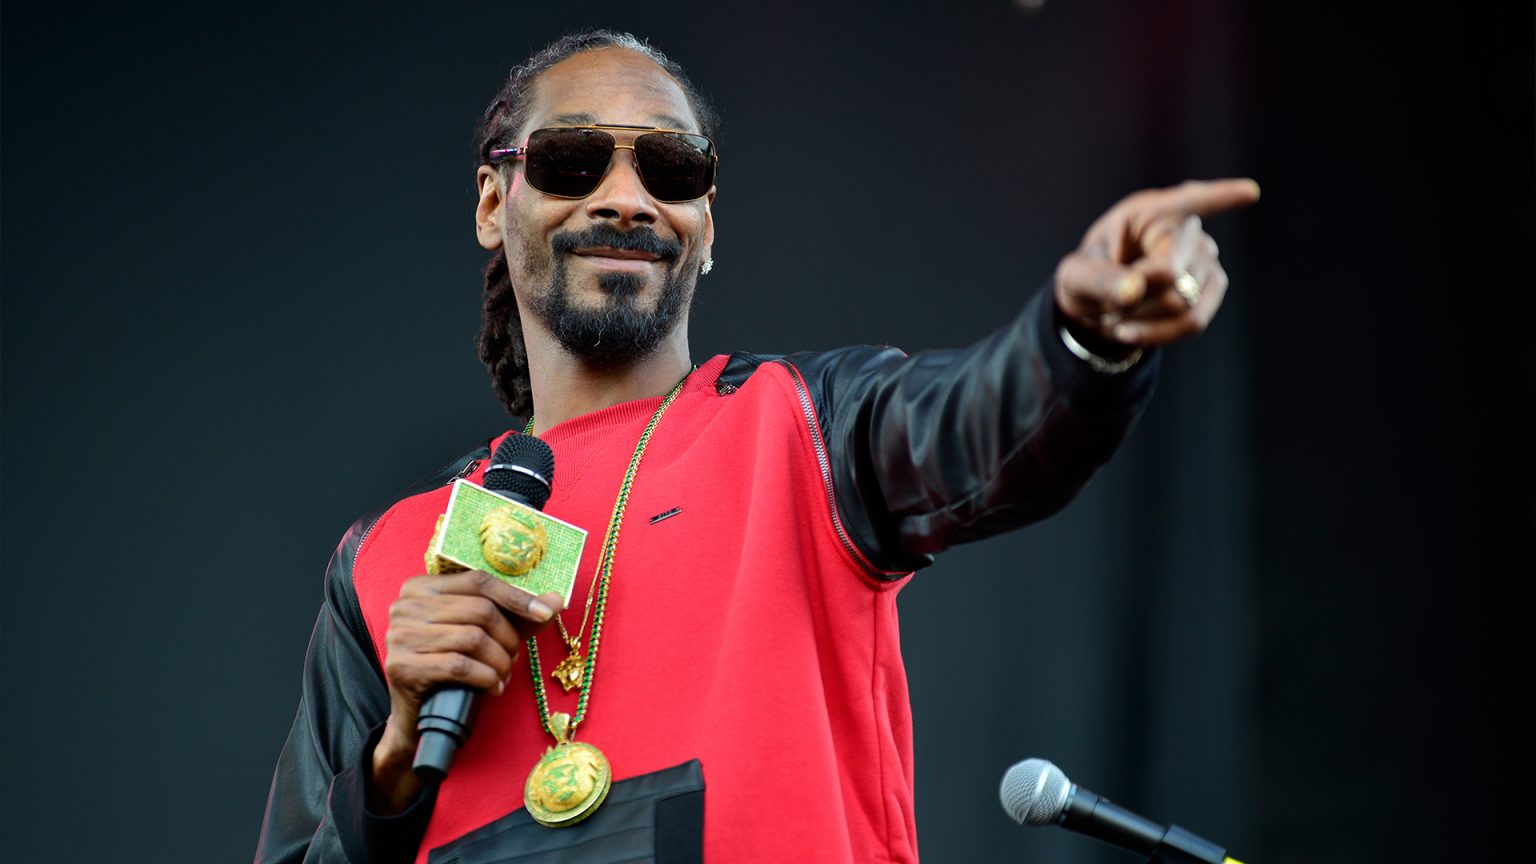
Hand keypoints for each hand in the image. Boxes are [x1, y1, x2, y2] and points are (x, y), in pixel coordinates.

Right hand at [369, 571, 561, 812]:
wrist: (418, 715)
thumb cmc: (452, 667)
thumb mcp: (485, 634)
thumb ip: (517, 616)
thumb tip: (556, 600)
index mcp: (422, 587)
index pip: (478, 581)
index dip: (516, 597)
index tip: (545, 614)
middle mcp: (405, 606)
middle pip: (479, 610)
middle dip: (508, 638)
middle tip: (514, 658)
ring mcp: (399, 636)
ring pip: (472, 639)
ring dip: (500, 661)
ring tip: (504, 675)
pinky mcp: (402, 667)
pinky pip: (459, 666)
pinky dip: (486, 678)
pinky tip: (494, 688)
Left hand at [1054, 178, 1259, 347]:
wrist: (1096, 307)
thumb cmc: (1085, 280)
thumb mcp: (1075, 277)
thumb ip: (1098, 280)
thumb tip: (1134, 291)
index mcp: (1147, 213)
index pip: (1188, 201)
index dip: (1220, 197)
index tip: (1249, 192)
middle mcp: (1184, 230)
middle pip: (1171, 274)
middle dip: (1133, 299)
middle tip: (1106, 304)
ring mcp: (1205, 258)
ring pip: (1183, 303)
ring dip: (1143, 319)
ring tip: (1116, 316)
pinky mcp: (1211, 288)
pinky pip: (1194, 321)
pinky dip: (1158, 334)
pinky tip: (1131, 331)